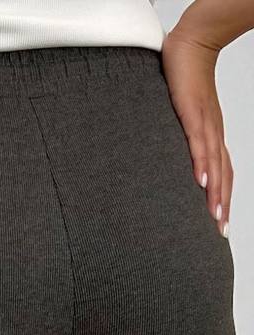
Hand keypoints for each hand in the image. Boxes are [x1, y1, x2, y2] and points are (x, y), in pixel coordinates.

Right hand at [161, 28, 231, 234]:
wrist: (190, 45)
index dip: (223, 198)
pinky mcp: (192, 114)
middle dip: (222, 205)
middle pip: (222, 175)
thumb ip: (180, 137)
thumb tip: (169, 157)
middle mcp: (213, 134)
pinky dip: (202, 164)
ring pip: (214, 164)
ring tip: (214, 216)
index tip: (219, 223)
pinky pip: (199, 144)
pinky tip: (202, 182)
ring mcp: (205, 124)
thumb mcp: (184, 116)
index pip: (222, 173)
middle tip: (220, 230)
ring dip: (216, 192)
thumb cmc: (185, 79)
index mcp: (211, 136)